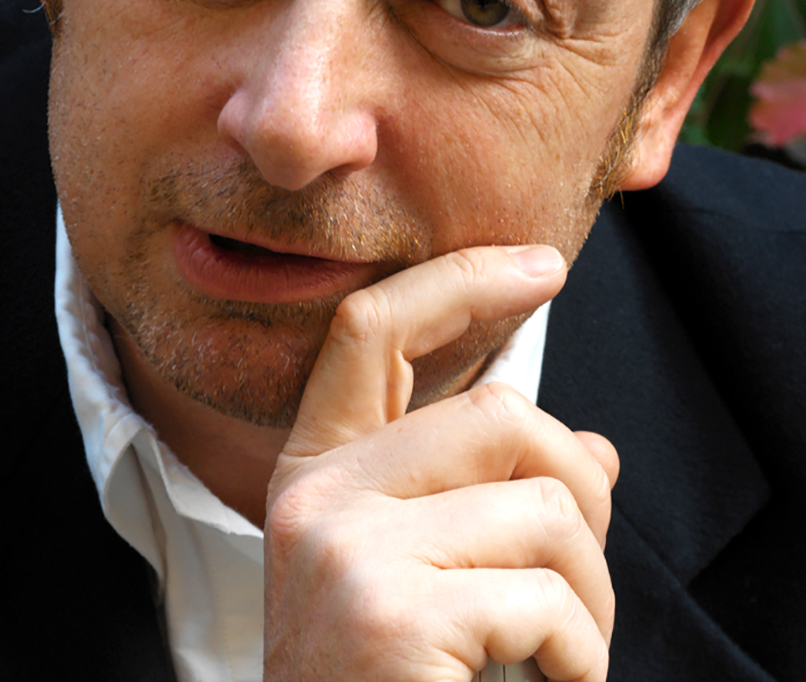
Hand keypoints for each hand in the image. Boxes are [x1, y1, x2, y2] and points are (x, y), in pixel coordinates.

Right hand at [264, 246, 618, 681]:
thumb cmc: (396, 678)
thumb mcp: (435, 572)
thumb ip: (496, 495)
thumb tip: (593, 450)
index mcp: (317, 471)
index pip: (370, 329)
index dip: (456, 281)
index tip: (541, 265)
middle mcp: (313, 495)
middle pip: (494, 411)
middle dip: (576, 486)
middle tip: (583, 572)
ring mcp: (342, 548)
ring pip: (541, 503)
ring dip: (591, 589)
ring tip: (562, 652)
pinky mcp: (388, 612)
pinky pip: (545, 598)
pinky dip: (581, 655)